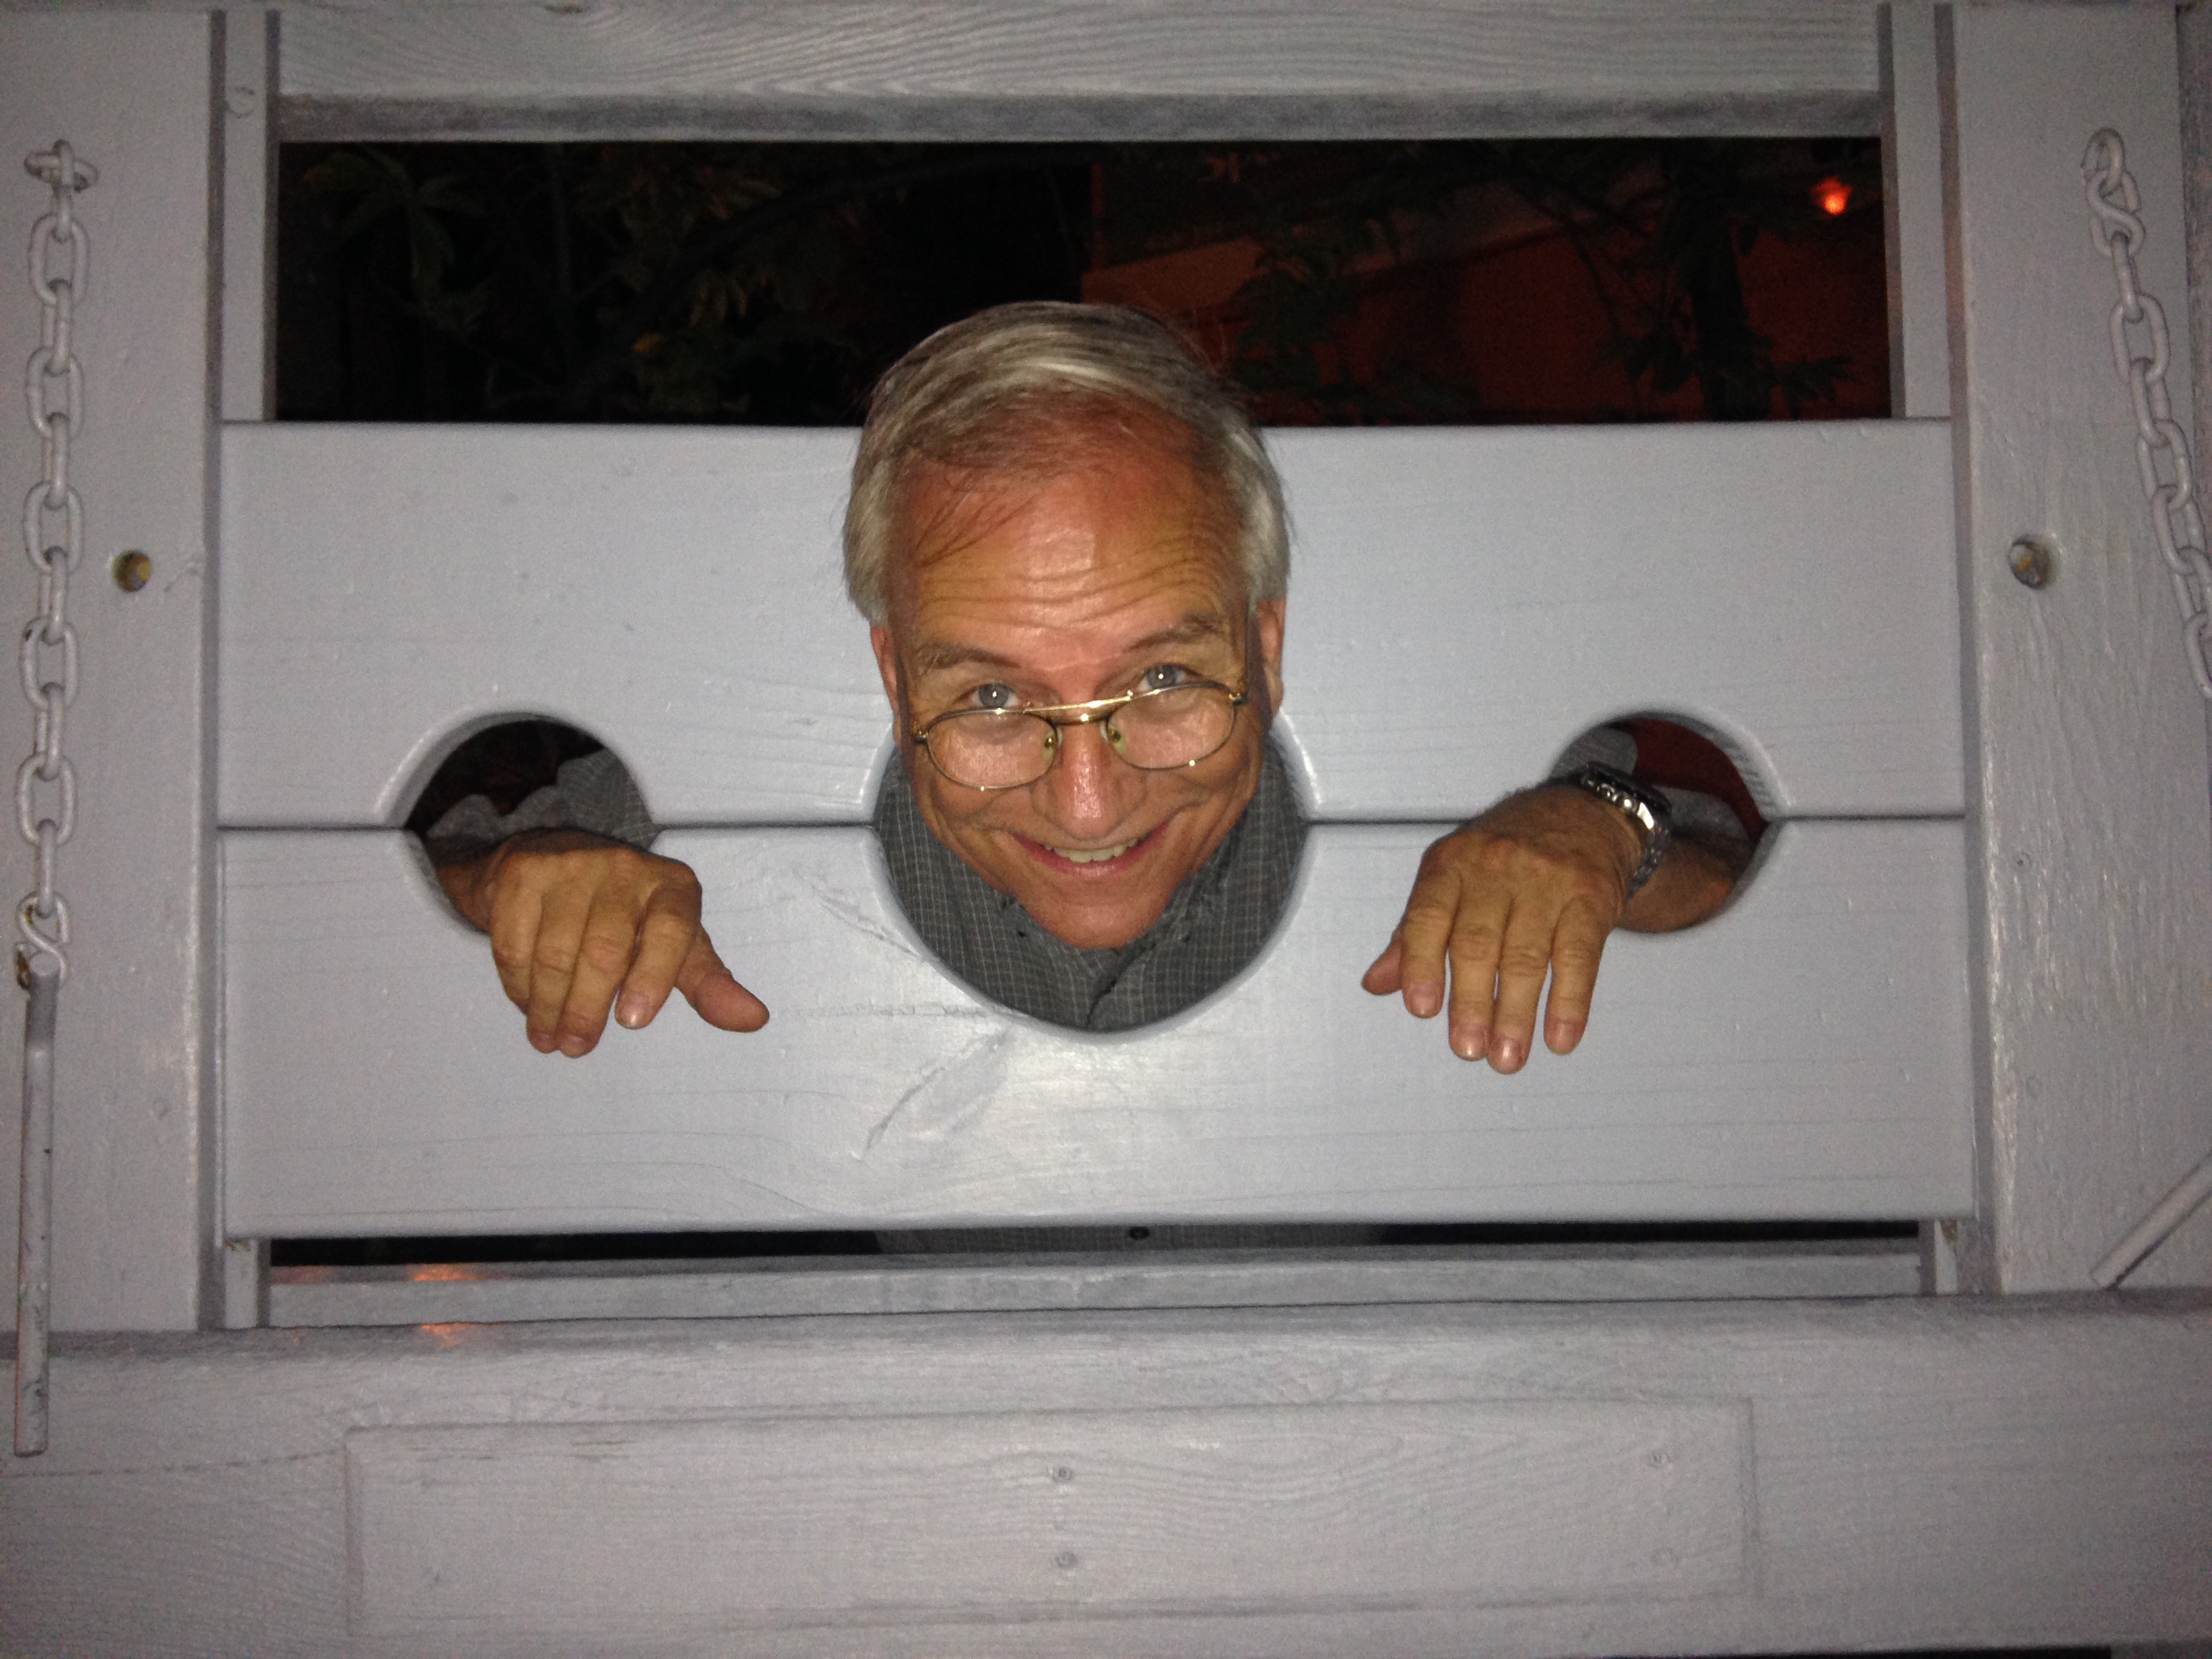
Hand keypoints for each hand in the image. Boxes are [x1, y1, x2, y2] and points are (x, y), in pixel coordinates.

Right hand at [438, 829, 768, 1055]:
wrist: (545, 858)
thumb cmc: (625, 913)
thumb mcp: (674, 943)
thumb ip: (708, 982)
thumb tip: (755, 1019)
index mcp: (672, 886)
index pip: (672, 929)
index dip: (654, 976)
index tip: (632, 1021)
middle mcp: (625, 867)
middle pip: (606, 951)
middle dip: (587, 1010)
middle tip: (578, 1047)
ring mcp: (570, 866)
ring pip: (557, 953)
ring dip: (549, 1007)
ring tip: (550, 1038)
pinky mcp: (522, 874)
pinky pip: (516, 943)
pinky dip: (519, 985)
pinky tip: (528, 1004)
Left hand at [1362, 785, 1640, 1071]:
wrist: (1585, 816)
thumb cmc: (1505, 858)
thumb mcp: (1451, 879)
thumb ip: (1415, 933)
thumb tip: (1377, 983)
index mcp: (1452, 864)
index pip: (1429, 915)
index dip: (1422, 962)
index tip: (1422, 1009)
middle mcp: (1496, 867)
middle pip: (1478, 942)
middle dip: (1472, 1002)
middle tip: (1467, 1049)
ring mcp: (1547, 882)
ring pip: (1527, 956)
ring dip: (1516, 1013)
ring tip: (1507, 1057)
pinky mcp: (1591, 898)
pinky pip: (1580, 956)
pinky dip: (1570, 1002)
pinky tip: (1560, 1038)